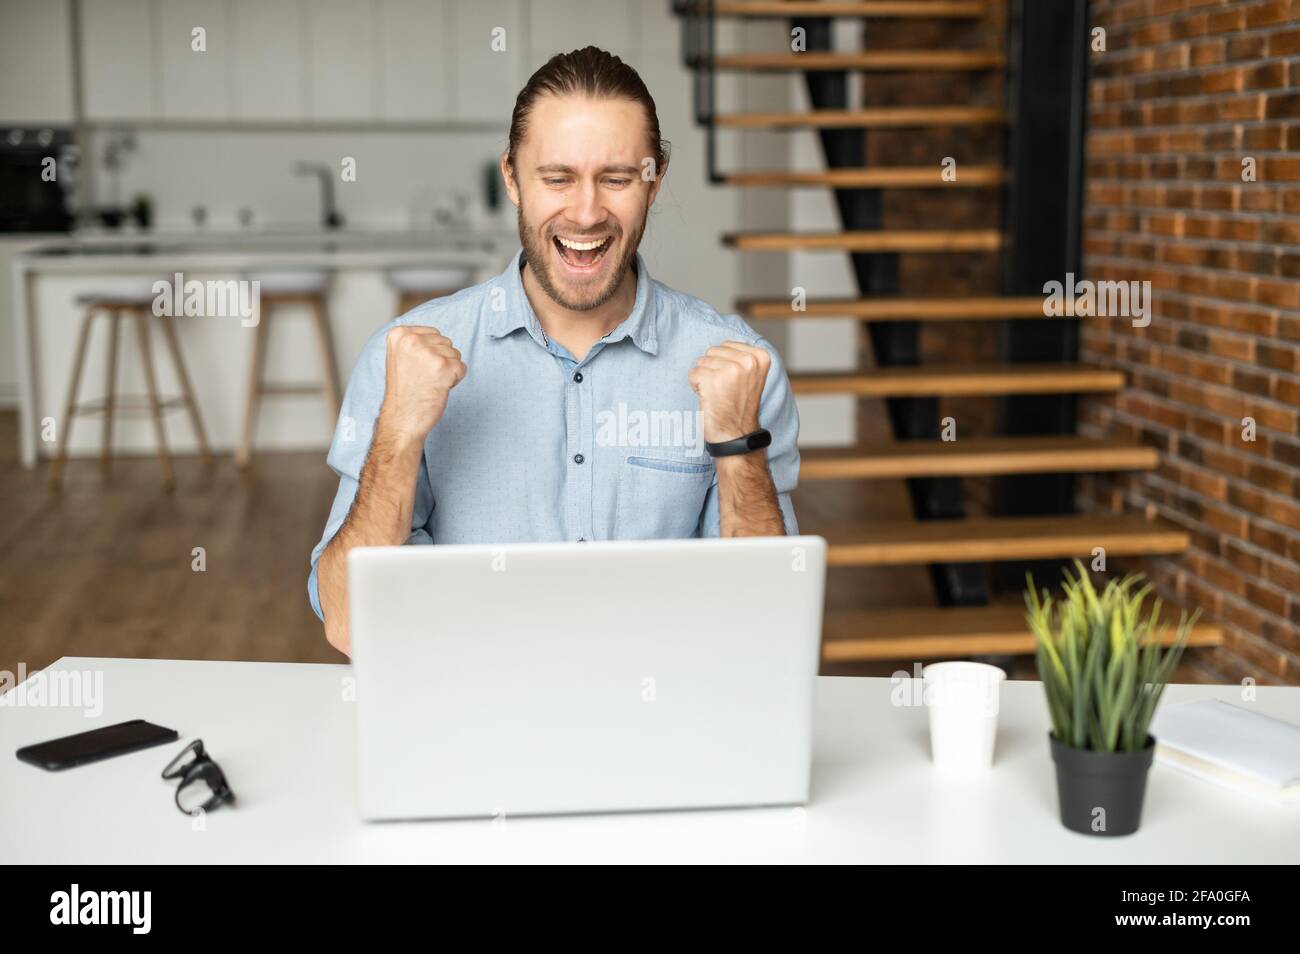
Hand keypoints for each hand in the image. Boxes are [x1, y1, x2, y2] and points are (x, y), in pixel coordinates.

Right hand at [378, 326, 465, 444]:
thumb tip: (438, 335)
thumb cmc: (404, 392)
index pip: (433, 333)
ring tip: (429, 384)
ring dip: (447, 371)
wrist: (402, 420)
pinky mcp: (444, 367)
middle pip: (446, 342)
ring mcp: (428, 353)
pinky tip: (438, 389)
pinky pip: (462, 368)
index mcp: (399, 334)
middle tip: (423, 379)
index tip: (416, 369)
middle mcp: (412, 340)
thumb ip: (416, 342)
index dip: (431, 354)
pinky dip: (455, 380)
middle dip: (440, 361)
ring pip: (455, 354)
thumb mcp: (400, 357)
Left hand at [688, 341, 770, 442]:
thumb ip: (741, 356)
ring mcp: (732, 370)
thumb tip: (721, 343)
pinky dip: (696, 386)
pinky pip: (693, 374)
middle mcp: (749, 361)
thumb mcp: (751, 375)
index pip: (726, 345)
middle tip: (724, 389)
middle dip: (712, 369)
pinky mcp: (714, 380)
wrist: (736, 435)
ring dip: (704, 378)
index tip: (733, 382)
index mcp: (760, 356)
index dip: (724, 364)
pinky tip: (710, 398)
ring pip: (701, 362)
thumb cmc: (739, 406)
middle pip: (712, 351)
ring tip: (718, 394)